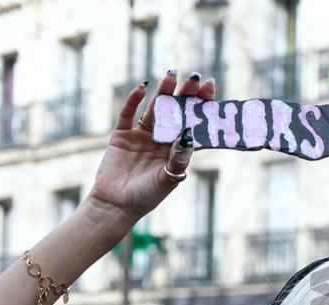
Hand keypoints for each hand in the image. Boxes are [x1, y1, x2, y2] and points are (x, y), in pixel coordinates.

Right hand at [85, 71, 215, 222]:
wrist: (116, 205)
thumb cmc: (146, 197)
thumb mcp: (168, 179)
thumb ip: (178, 159)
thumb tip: (190, 136)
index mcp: (177, 151)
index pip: (193, 125)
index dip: (202, 108)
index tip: (212, 90)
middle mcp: (161, 141)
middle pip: (176, 112)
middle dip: (186, 95)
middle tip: (196, 77)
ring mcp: (141, 136)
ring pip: (155, 109)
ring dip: (164, 92)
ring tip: (172, 75)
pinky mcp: (122, 135)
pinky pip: (128, 114)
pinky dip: (134, 100)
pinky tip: (143, 87)